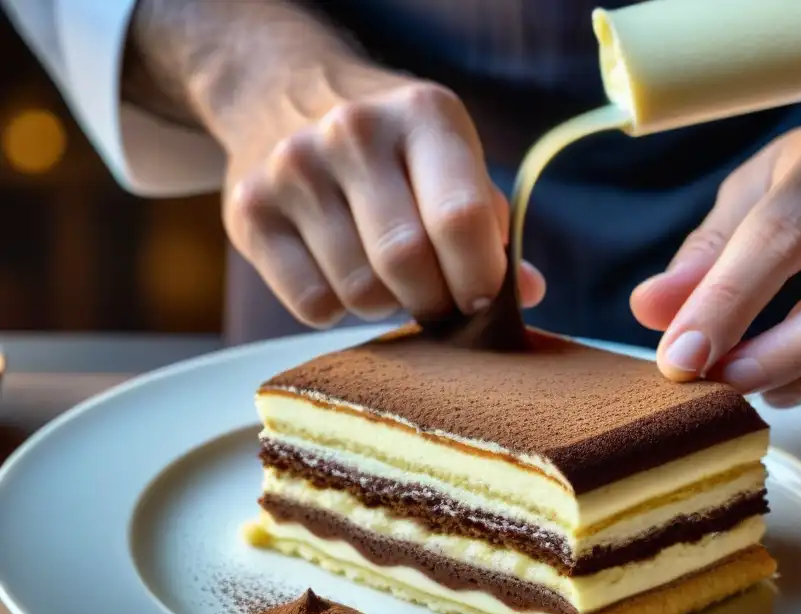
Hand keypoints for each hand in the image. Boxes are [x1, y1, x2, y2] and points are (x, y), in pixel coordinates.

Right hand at [222, 78, 544, 326]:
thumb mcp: (448, 156)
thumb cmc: (390, 145)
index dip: (479, 277)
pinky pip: (312, 304)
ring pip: (360, 292)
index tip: (480, 299)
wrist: (281, 90)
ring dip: (385, 304)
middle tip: (437, 302)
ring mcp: (294, 169)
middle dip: (433, 302)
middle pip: (407, 262)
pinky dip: (337, 309)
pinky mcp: (250, 210)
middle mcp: (353, 132)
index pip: (460, 218)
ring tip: (385, 275)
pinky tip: (339, 272)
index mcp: (423, 115)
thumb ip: (488, 223)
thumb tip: (524, 294)